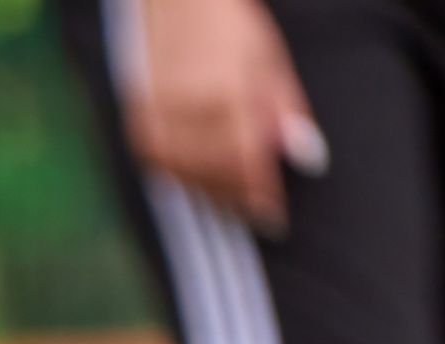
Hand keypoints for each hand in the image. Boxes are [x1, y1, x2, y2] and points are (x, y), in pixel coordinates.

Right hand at [124, 0, 327, 231]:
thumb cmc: (227, 24)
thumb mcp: (269, 59)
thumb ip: (286, 110)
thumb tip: (307, 156)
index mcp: (226, 94)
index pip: (246, 162)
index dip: (261, 195)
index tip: (274, 217)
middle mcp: (187, 109)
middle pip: (214, 174)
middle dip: (237, 199)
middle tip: (255, 215)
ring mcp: (156, 115)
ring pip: (184, 174)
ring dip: (209, 194)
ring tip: (230, 202)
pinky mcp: (137, 118)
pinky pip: (158, 164)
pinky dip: (180, 178)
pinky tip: (196, 181)